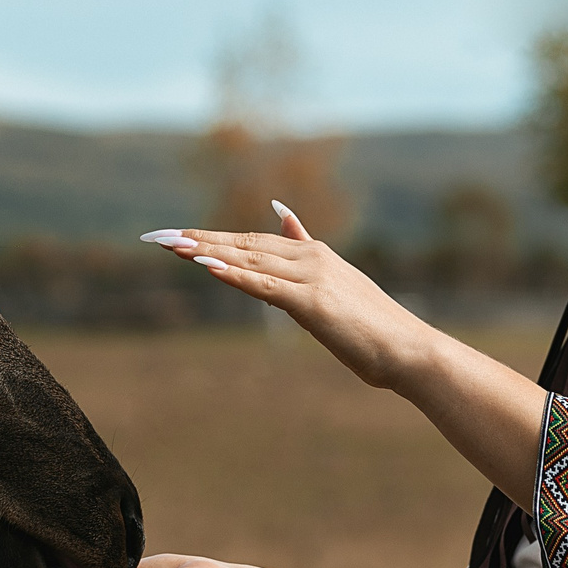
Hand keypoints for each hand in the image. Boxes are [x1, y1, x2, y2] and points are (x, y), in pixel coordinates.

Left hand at [141, 202, 438, 389]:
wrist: (409, 350)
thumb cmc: (374, 329)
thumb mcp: (337, 286)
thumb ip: (306, 253)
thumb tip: (283, 217)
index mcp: (315, 255)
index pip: (254, 241)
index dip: (214, 238)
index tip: (178, 236)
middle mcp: (311, 258)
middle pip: (244, 244)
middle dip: (198, 240)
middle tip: (157, 236)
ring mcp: (311, 278)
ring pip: (249, 260)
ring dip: (207, 252)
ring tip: (172, 246)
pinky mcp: (312, 302)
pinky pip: (265, 286)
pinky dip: (234, 275)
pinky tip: (207, 267)